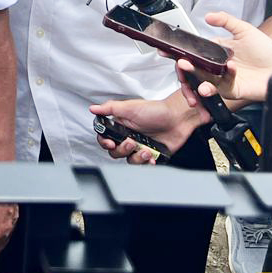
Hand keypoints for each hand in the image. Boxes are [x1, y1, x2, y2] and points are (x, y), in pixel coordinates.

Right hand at [89, 94, 203, 164]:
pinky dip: (147, 164)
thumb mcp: (131, 107)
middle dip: (122, 150)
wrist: (178, 118)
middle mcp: (129, 137)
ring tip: (146, 150)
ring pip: (129, 160)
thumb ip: (110, 108)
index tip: (110, 143)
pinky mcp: (151, 155)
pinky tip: (152, 157)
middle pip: (115, 152)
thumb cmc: (156, 110)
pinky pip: (144, 165)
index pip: (105, 138)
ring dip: (136, 158)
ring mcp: (140, 147)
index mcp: (121, 126)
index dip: (105, 143)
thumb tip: (93, 108)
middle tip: (132, 142)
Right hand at [176, 12, 271, 104]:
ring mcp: (222, 80)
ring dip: (193, 79)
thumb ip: (226, 20)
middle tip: (181, 64)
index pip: (192, 52)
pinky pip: (220, 87)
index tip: (166, 51)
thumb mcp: (245, 30)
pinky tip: (230, 69)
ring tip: (191, 71)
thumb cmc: (265, 51)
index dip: (177, 52)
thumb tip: (208, 15)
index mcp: (214, 52)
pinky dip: (221, 79)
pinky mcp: (231, 90)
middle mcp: (215, 67)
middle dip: (182, 70)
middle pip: (191, 71)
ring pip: (200, 82)